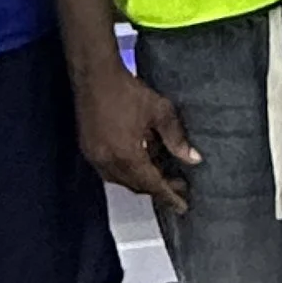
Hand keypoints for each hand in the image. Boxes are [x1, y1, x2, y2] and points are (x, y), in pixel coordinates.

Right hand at [75, 60, 199, 211]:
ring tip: (162, 172)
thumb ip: (176, 138)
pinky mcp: (88, 149)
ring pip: (122, 179)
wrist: (94, 75)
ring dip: (142, 180)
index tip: (183, 207)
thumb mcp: (160, 112)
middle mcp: (107, 162)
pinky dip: (128, 170)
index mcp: (126, 156)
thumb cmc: (128, 91)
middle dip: (158, 188)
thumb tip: (193, 159)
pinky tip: (141, 160)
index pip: (152, 184)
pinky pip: (111, 170)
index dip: (169, 196)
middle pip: (136, 185)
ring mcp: (94, 157)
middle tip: (179, 184)